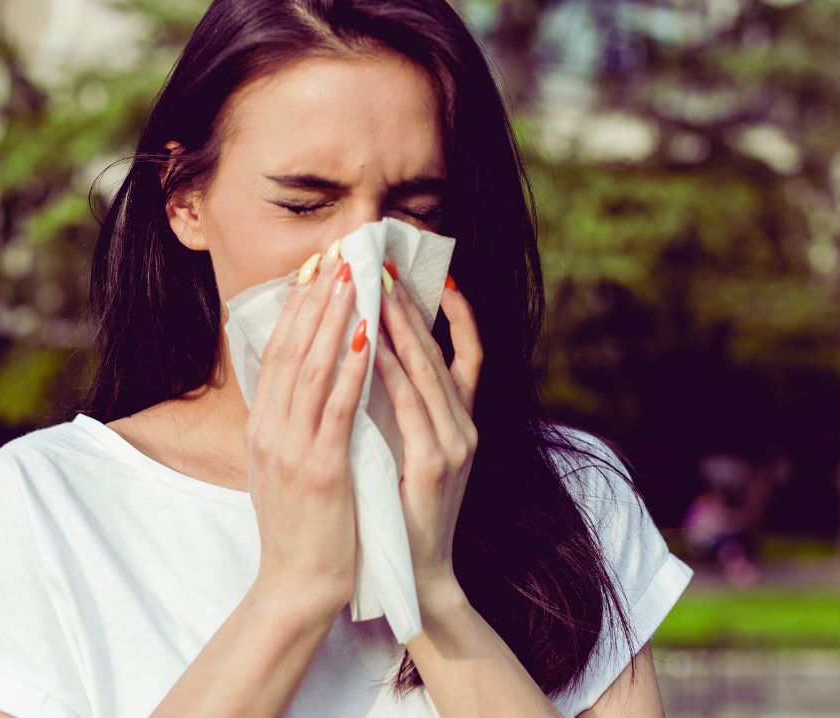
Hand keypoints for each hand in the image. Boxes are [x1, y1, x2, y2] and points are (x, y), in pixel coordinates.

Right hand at [245, 247, 370, 618]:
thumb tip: (301, 382)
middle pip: (290, 348)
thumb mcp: (280, 467)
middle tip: (337, 254)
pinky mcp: (320, 468)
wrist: (296, 586)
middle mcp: (269, 430)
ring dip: (334, 318)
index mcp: (261, 427)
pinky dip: (351, 367)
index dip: (296, 307)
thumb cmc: (298, 527)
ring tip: (353, 278)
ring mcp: (291, 447)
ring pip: (312, 367)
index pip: (276, 352)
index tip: (316, 270)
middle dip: (316, 298)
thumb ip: (288, 423)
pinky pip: (338, 406)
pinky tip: (368, 336)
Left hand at [373, 266, 481, 596]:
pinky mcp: (436, 466)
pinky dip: (393, 373)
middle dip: (414, 305)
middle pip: (443, 351)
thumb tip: (378, 357)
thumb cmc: (404, 508)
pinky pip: (412, 408)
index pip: (465, 353)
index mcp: (460, 422)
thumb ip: (405, 408)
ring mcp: (455, 445)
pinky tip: (373, 347)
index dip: (455, 313)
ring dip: (403, 328)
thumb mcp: (410, 448)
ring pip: (430, 371)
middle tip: (388, 265)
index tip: (434, 273)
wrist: (417, 574)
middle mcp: (465, 426)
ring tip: (380, 289)